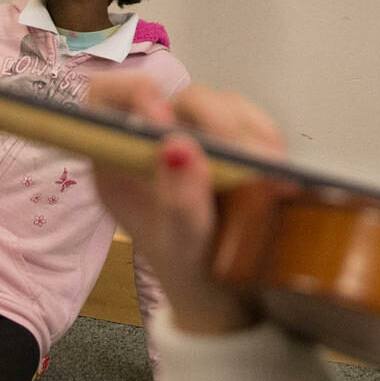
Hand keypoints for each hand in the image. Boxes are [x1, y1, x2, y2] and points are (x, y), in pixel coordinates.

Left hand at [82, 73, 287, 336]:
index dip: (127, 89)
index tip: (158, 106)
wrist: (224, 291)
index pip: (103, 97)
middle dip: (212, 119)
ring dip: (247, 131)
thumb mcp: (181, 245)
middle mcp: (154, 140)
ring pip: (219, 103)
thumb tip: (177, 146)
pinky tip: (275, 165)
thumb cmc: (189, 268)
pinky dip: (266, 137)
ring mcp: (195, 136)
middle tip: (240, 155)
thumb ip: (178, 202)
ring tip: (267, 168)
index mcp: (119, 159)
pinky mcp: (231, 140)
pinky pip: (250, 119)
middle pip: (176, 96)